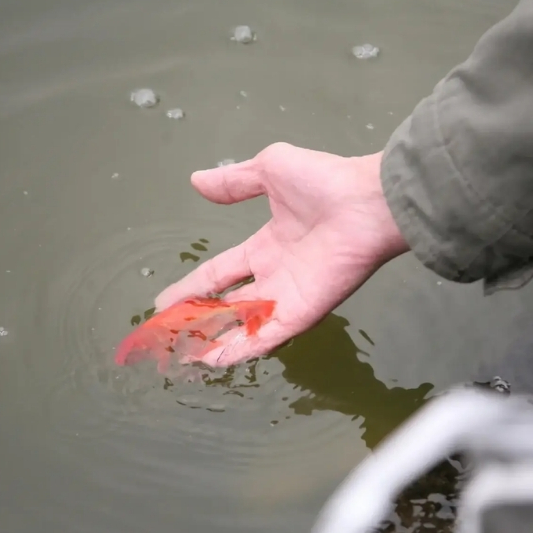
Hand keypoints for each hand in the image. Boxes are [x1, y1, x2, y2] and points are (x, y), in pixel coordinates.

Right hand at [154, 142, 410, 365]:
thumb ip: (234, 182)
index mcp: (266, 246)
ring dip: (213, 342)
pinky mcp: (302, 313)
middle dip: (197, 320)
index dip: (191, 287)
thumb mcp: (269, 170)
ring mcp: (288, 297)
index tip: (165, 302)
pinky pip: (266, 337)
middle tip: (167, 335)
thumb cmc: (325, 182)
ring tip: (182, 357)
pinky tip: (212, 361)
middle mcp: (274, 276)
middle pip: (227, 306)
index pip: (219, 273)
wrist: (367, 202)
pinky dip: (240, 350)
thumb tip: (196, 181)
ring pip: (242, 328)